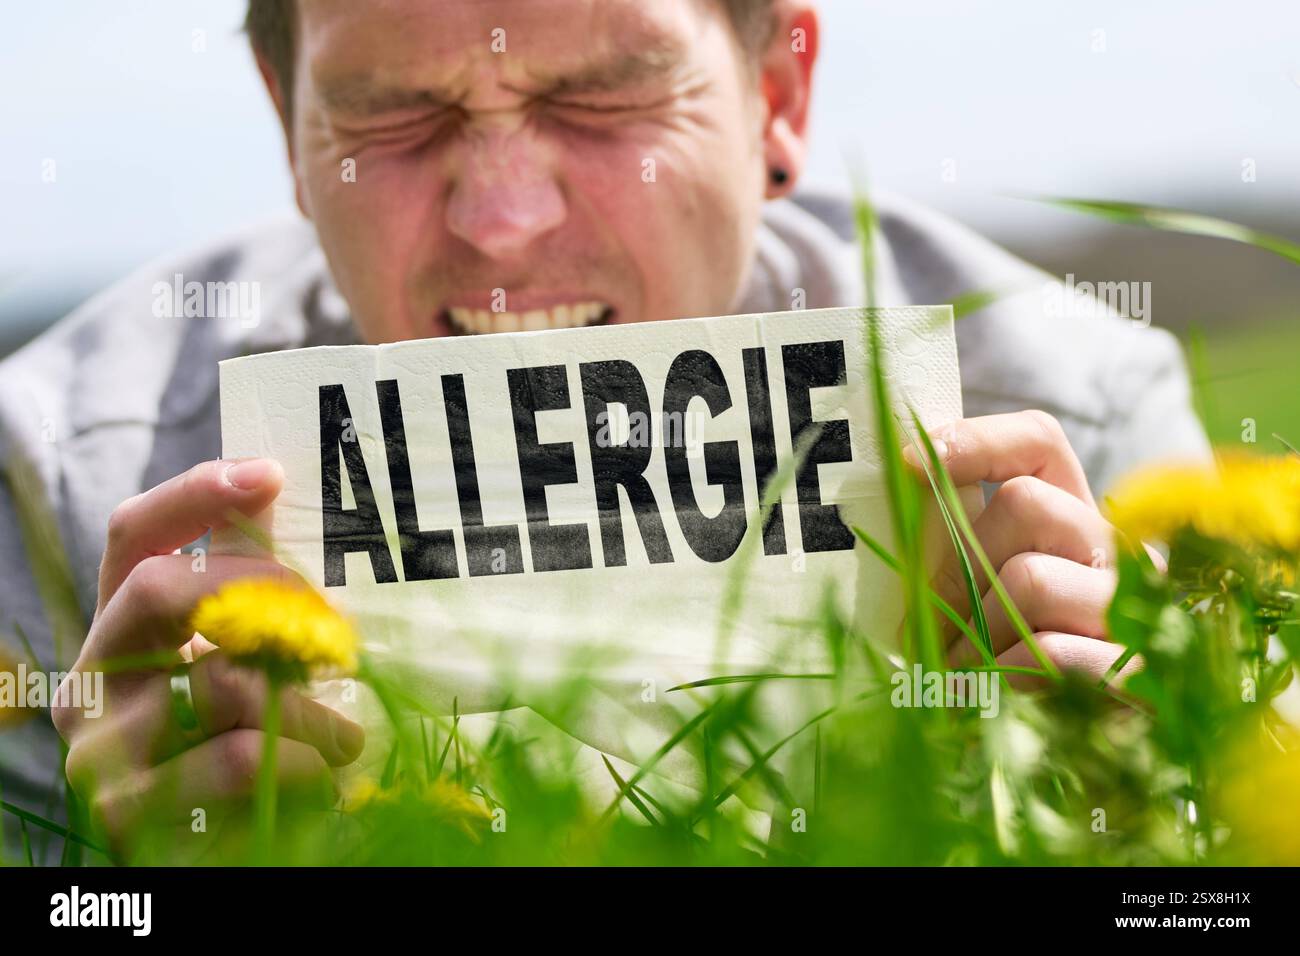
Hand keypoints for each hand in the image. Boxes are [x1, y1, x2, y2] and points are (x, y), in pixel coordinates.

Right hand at [51, 458, 364, 859]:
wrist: (234, 852)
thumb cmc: (250, 746)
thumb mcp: (251, 659)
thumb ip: (248, 585)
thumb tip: (266, 489)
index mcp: (119, 632)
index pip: (135, 535)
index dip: (197, 494)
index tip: (270, 473)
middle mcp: (90, 682)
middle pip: (164, 588)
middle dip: (265, 594)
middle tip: (330, 628)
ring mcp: (98, 749)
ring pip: (222, 680)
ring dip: (307, 704)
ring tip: (341, 732)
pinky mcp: (128, 811)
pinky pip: (241, 756)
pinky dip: (304, 760)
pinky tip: (323, 773)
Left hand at [906, 410, 1148, 686]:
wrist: (1074, 749)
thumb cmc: (1004, 663)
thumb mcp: (974, 594)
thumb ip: (950, 547)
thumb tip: (896, 492)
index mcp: (1072, 516)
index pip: (1039, 440)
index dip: (977, 440)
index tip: (912, 463)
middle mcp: (1112, 549)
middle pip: (1028, 505)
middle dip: (958, 566)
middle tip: (929, 621)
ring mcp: (1133, 607)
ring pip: (1032, 580)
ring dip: (973, 631)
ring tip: (954, 668)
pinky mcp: (1137, 673)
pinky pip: (1052, 652)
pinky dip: (1000, 674)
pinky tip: (983, 693)